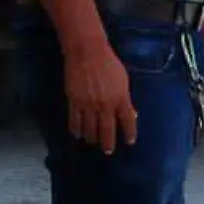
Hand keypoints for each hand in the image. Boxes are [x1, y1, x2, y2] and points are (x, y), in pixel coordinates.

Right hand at [62, 36, 136, 154]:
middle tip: (108, 151)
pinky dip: (76, 131)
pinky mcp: (74, 102)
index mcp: (121, 98)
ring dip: (92, 139)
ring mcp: (89, 105)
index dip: (129, 133)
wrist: (87, 52)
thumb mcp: (123, 80)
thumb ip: (125, 98)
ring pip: (90, 130)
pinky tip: (78, 135)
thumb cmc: (109, 63)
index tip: (130, 141)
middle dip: (108, 144)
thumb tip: (130, 113)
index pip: (127, 121)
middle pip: (107, 131)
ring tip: (93, 142)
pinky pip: (75, 122)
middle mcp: (106, 105)